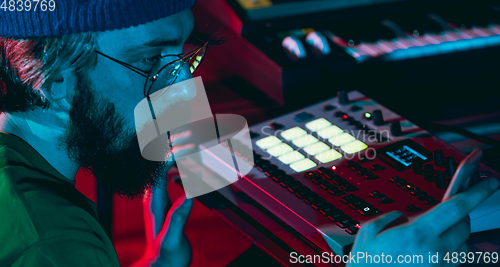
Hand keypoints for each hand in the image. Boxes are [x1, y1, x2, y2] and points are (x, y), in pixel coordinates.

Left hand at [132, 130, 194, 266]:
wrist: (161, 266)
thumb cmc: (167, 255)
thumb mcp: (172, 238)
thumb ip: (178, 217)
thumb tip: (188, 195)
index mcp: (154, 201)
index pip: (159, 169)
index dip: (172, 154)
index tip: (187, 144)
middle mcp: (154, 196)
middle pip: (161, 163)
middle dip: (174, 147)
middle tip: (189, 132)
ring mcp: (160, 197)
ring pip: (166, 168)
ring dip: (179, 154)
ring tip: (192, 142)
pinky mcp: (166, 201)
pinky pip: (172, 178)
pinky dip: (183, 167)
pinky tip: (191, 164)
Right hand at [346, 152, 498, 265]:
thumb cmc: (367, 265)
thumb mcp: (369, 232)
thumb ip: (389, 217)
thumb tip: (401, 216)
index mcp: (418, 234)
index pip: (457, 207)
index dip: (478, 192)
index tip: (491, 183)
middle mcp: (435, 251)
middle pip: (465, 226)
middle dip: (459, 217)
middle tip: (443, 216)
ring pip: (463, 246)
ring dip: (454, 238)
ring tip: (432, 240)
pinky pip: (455, 262)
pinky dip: (448, 255)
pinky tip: (429, 255)